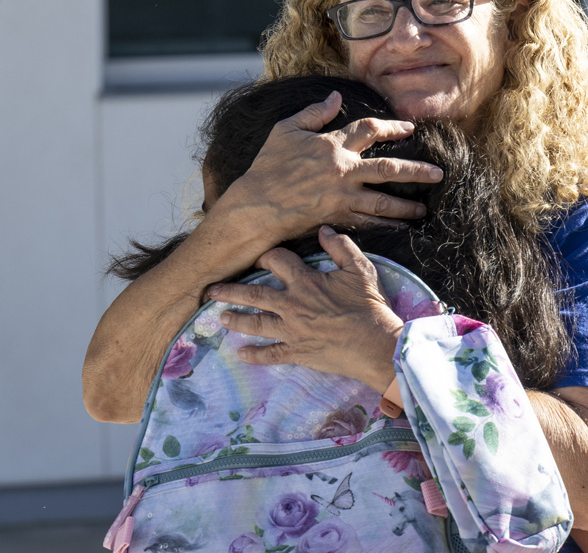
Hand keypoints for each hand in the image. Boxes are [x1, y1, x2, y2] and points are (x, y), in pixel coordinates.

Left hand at [209, 226, 404, 390]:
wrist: (376, 345)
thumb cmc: (370, 307)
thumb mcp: (361, 270)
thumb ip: (341, 247)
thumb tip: (324, 230)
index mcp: (306, 282)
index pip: (276, 261)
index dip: (266, 256)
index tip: (258, 257)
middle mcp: (292, 305)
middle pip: (254, 294)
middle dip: (230, 290)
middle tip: (211, 290)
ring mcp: (292, 331)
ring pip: (256, 324)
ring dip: (236, 320)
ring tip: (220, 317)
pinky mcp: (298, 352)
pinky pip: (271, 355)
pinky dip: (255, 355)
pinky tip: (241, 354)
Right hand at [214, 91, 442, 238]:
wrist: (256, 205)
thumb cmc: (268, 166)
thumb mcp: (285, 130)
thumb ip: (314, 113)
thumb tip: (336, 98)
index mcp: (332, 145)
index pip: (370, 130)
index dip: (393, 127)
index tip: (410, 128)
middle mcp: (342, 171)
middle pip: (389, 169)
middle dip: (416, 171)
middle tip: (438, 173)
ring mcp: (341, 197)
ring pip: (383, 202)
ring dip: (406, 206)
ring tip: (424, 209)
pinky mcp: (336, 218)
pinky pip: (367, 223)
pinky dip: (385, 226)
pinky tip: (400, 228)